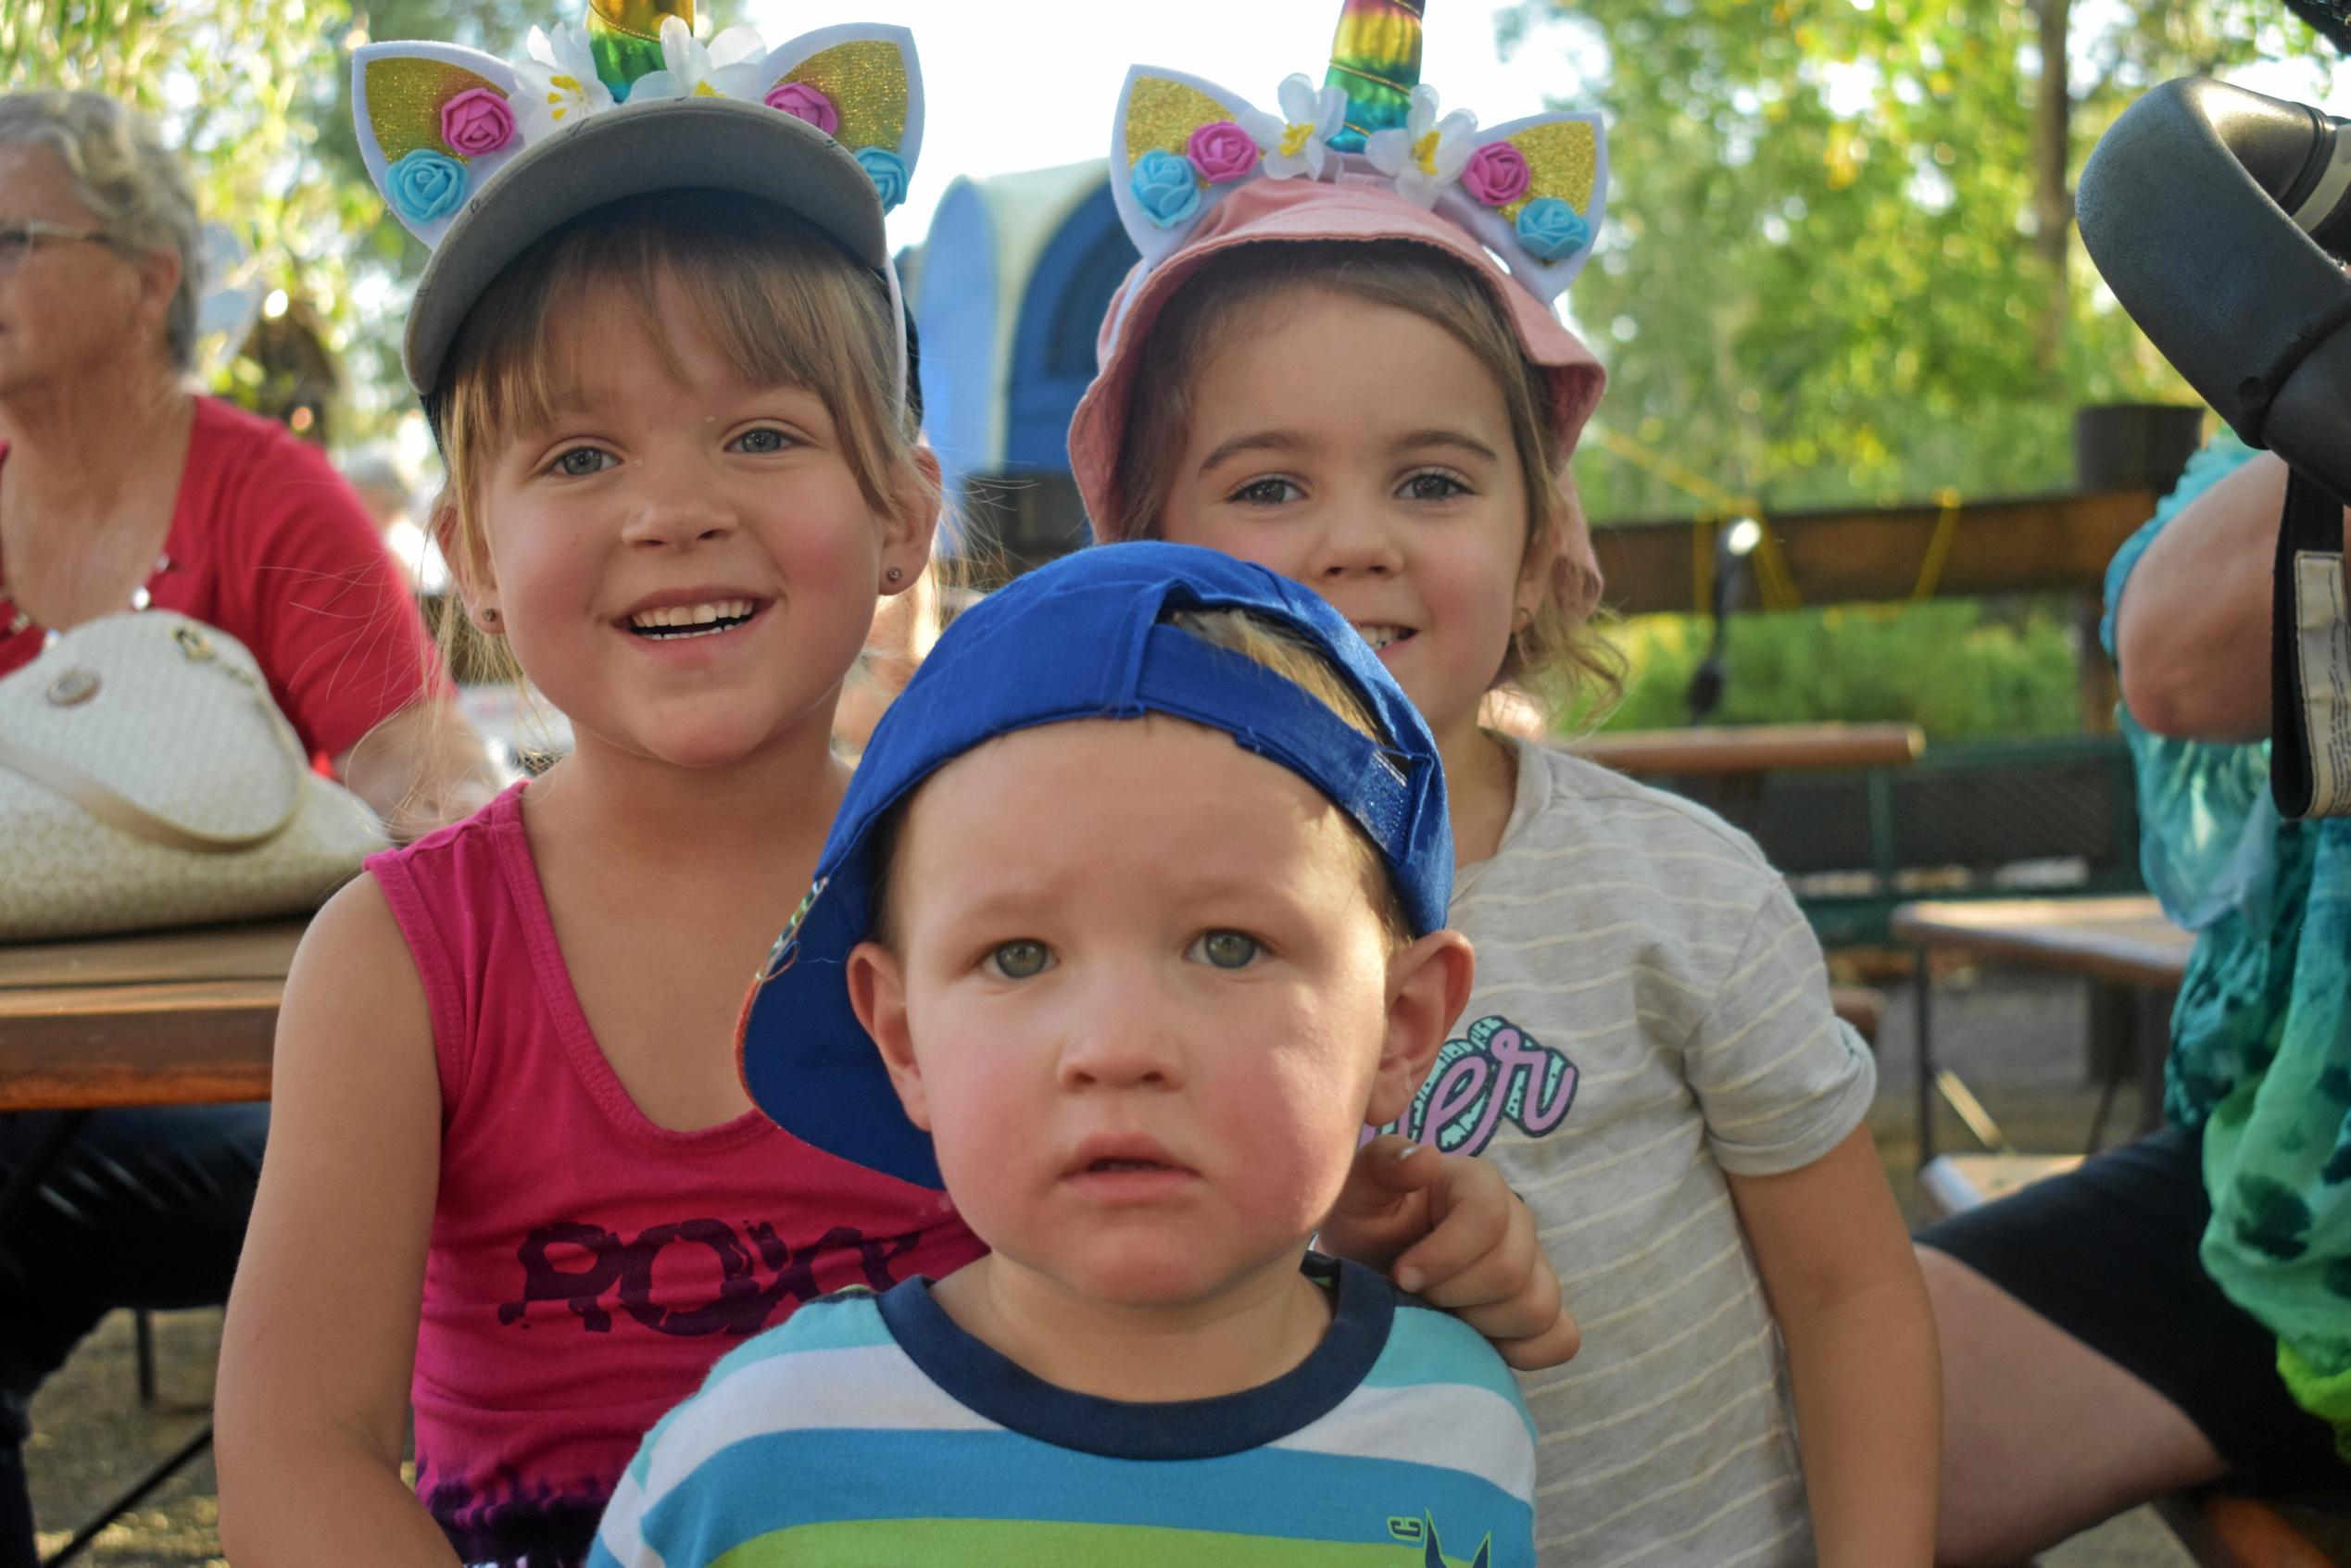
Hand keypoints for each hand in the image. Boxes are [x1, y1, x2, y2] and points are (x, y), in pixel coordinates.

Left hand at [1322, 1135, 1577, 1369]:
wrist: (1371, 1264)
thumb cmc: (1367, 1222)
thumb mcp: (1359, 1188)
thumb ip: (1385, 1163)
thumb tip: (1427, 1159)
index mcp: (1479, 1184)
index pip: (1488, 1217)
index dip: (1443, 1256)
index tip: (1401, 1275)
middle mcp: (1518, 1223)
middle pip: (1511, 1270)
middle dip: (1453, 1294)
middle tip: (1418, 1296)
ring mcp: (1535, 1269)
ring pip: (1538, 1307)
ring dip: (1482, 1325)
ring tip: (1443, 1318)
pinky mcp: (1540, 1312)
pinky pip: (1561, 1339)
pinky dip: (1523, 1351)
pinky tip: (1476, 1345)